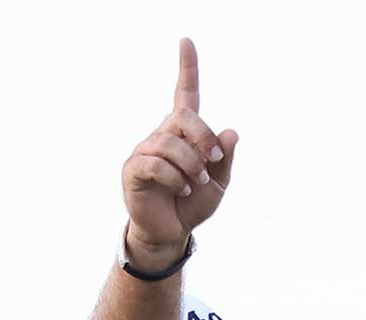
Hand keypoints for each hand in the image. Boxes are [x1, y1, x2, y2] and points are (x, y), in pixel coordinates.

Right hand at [121, 37, 238, 266]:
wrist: (172, 231)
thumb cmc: (193, 203)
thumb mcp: (219, 183)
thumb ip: (225, 159)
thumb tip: (230, 131)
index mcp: (184, 133)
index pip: (185, 93)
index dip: (187, 68)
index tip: (186, 41)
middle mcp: (162, 135)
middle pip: (184, 117)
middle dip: (204, 138)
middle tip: (213, 161)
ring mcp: (145, 151)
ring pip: (170, 143)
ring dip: (191, 166)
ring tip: (196, 184)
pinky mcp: (134, 170)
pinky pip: (156, 163)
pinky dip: (175, 178)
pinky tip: (182, 190)